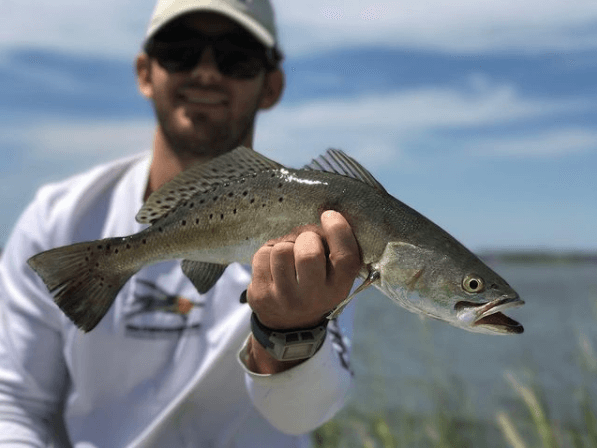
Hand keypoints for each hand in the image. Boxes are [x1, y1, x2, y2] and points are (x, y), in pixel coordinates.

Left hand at [247, 210, 360, 329]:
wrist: (288, 324)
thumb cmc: (315, 286)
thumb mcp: (334, 275)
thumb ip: (335, 249)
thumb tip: (325, 216)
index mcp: (338, 288)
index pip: (344, 257)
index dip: (338, 230)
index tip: (329, 215)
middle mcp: (313, 297)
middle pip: (308, 252)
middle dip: (306, 238)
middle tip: (305, 243)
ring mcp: (284, 298)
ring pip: (282, 249)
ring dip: (285, 245)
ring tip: (288, 257)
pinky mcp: (260, 295)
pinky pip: (262, 255)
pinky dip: (267, 253)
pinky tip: (272, 267)